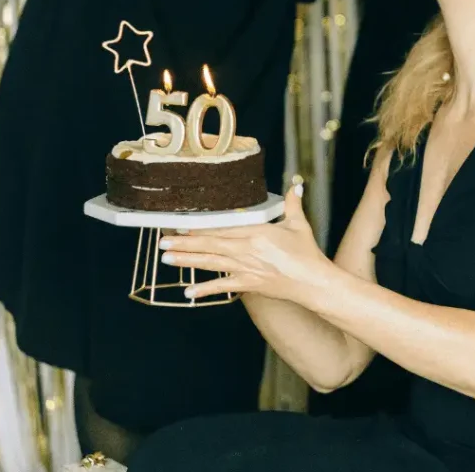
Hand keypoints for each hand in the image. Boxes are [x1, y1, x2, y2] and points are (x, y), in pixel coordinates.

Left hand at [160, 184, 329, 301]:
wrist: (313, 282)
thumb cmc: (306, 252)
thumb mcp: (298, 224)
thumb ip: (293, 203)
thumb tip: (297, 182)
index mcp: (257, 232)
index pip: (222, 229)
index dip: (200, 228)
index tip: (181, 226)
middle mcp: (247, 250)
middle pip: (210, 246)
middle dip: (185, 244)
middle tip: (162, 242)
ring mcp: (246, 269)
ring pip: (211, 264)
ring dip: (187, 261)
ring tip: (166, 258)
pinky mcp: (249, 284)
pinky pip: (223, 287)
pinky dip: (205, 290)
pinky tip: (188, 293)